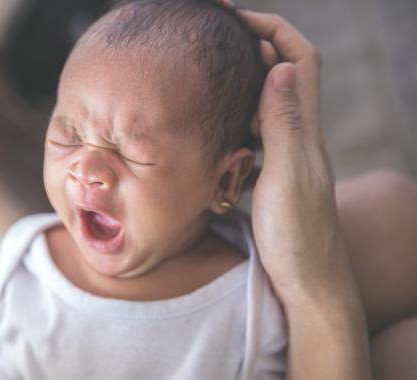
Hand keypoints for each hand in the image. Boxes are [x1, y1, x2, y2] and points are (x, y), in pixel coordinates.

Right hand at [240, 10, 371, 379]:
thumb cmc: (297, 235)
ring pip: (272, 97)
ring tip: (214, 66)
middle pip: (287, 70)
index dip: (273, 29)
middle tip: (218, 35)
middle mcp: (301, 134)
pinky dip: (242, 109)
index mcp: (305, 129)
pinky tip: (220, 116)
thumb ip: (284, 124)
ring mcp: (289, 152)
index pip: (300, 58)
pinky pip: (260, 126)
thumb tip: (282, 66)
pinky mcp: (275, 170)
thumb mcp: (287, 177)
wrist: (308, 279)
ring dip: (249, 74)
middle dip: (257, 42)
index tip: (236, 18)